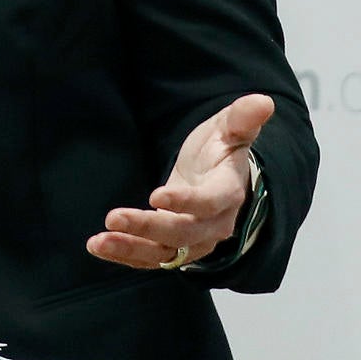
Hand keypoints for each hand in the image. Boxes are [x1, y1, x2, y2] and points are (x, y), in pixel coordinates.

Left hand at [87, 93, 273, 269]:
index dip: (186, 202)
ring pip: (164, 253)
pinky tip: (97, 246)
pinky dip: (125, 254)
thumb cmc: (221, 150)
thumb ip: (242, 118)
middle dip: (148, 228)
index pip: (209, 203)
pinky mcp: (174, 248)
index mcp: (229, 193)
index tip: (156, 196)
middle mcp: (214, 224)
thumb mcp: (230, 129)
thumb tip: (263, 101)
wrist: (216, 177)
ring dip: (131, 248)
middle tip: (113, 216)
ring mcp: (194, 241)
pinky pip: (150, 258)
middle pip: (183, 233)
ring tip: (99, 241)